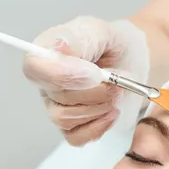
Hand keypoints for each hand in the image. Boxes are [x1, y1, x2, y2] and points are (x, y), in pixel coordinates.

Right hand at [22, 17, 149, 145]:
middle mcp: (47, 82)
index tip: (95, 73)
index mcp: (46, 53)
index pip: (34, 68)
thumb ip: (80, 39)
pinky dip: (99, 126)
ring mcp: (57, 106)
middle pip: (56, 97)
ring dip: (98, 108)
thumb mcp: (101, 31)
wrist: (134, 64)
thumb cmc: (114, 46)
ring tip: (117, 94)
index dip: (62, 75)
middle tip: (116, 83)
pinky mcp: (72, 126)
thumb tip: (59, 50)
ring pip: (65, 119)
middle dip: (94, 92)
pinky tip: (111, 112)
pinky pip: (76, 137)